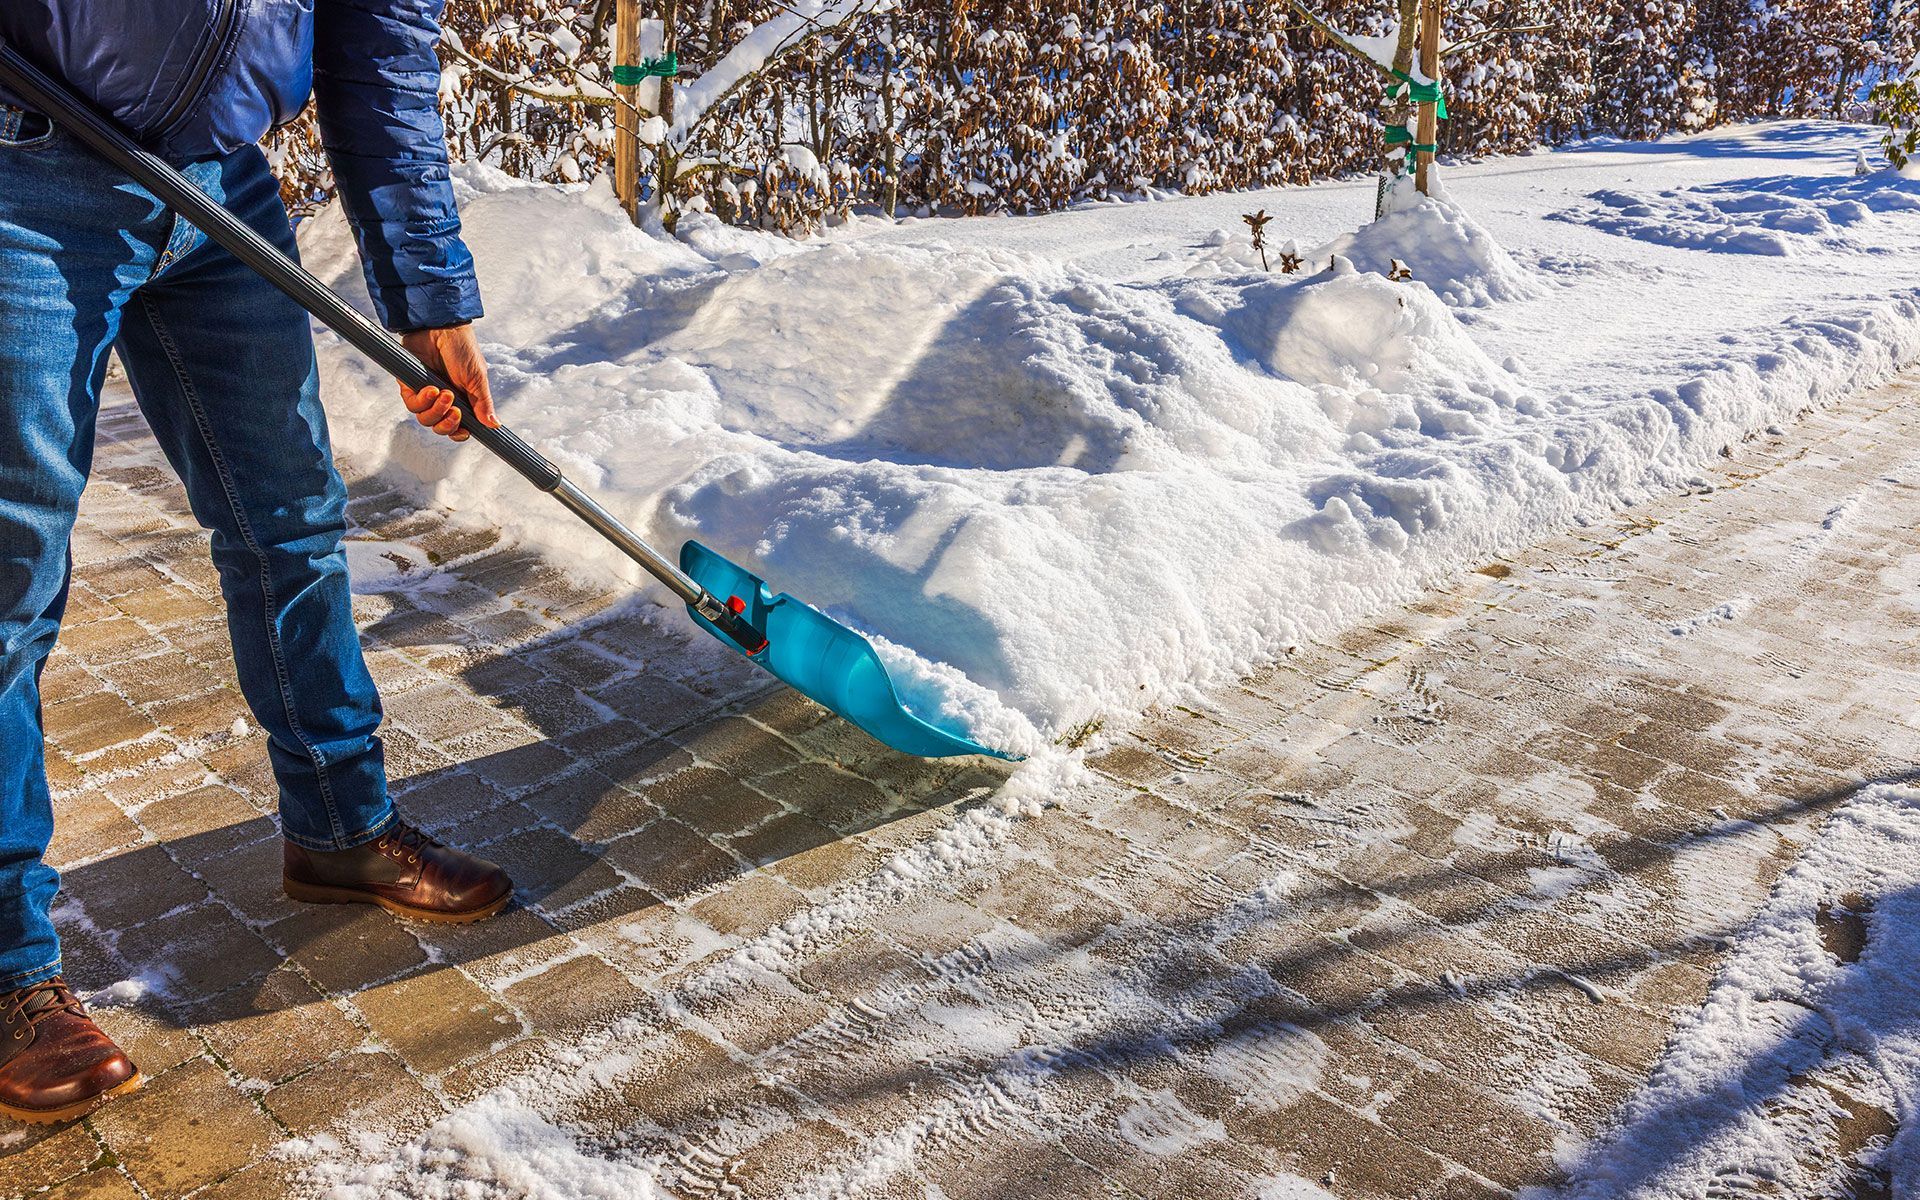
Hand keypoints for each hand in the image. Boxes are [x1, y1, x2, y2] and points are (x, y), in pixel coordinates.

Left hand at [399, 324, 497, 442]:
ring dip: (436, 410)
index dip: (459, 433)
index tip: (465, 430)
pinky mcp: (409, 385)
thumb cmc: (462, 349)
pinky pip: (412, 404)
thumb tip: (494, 425)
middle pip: (440, 427)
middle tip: (456, 411)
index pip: (458, 427)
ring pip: (425, 419)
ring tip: (444, 393)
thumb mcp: (477, 378)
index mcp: (462, 400)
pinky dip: (422, 400)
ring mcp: (425, 393)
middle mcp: (443, 400)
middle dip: (448, 424)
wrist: (442, 328)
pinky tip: (432, 388)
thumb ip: (483, 403)